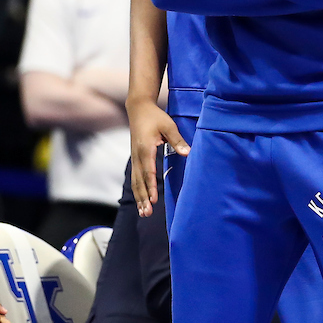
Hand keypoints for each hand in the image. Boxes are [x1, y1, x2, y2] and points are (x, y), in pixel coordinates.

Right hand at [127, 98, 188, 216]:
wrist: (138, 108)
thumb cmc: (155, 117)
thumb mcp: (168, 126)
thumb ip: (177, 140)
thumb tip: (187, 153)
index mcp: (145, 149)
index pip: (148, 172)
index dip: (150, 187)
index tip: (154, 200)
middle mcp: (138, 155)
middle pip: (139, 181)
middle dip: (143, 198)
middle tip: (146, 213)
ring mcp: (135, 157)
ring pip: (135, 181)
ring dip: (139, 197)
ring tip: (143, 212)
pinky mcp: (135, 157)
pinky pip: (135, 177)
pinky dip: (137, 189)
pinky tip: (141, 200)